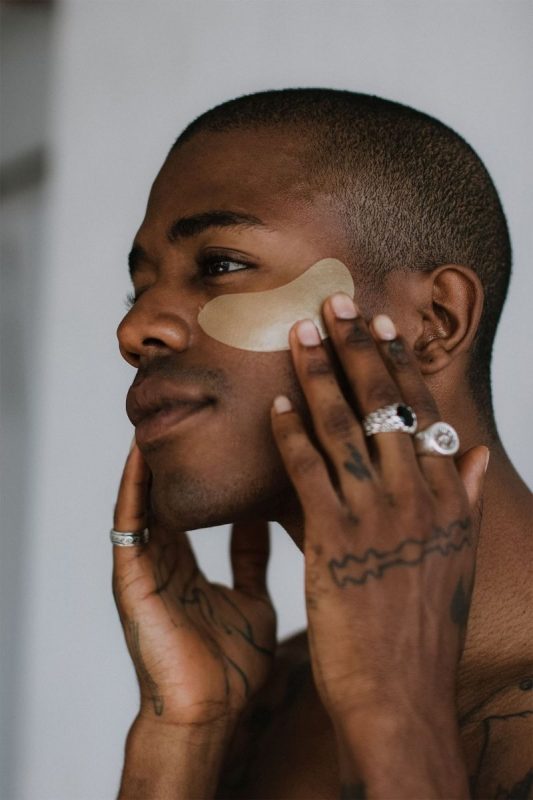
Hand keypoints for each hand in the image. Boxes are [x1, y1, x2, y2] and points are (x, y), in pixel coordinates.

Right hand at [111, 443, 275, 733]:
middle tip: (189, 408)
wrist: (209, 716)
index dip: (207, 471)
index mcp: (187, 567)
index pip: (194, 507)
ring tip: (160, 415)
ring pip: (144, 500)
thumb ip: (253, 562)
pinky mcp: (131, 578)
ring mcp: (144, 568)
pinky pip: (129, 524)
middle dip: (175, 455)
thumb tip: (263, 524)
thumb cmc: (232, 669)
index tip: (225, 434)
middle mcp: (163, 561)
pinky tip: (140, 453)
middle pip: (166, 495)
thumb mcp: (253, 600)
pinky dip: (133, 487)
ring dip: (151, 459)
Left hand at [271, 297, 487, 728]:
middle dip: (354, 348)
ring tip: (298, 333)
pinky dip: (290, 432)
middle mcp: (417, 495)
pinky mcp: (335, 539)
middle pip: (382, 404)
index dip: (397, 363)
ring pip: (343, 425)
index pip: (420, 411)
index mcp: (446, 496)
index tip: (378, 325)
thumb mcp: (458, 558)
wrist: (402, 693)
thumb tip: (468, 450)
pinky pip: (309, 470)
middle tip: (332, 303)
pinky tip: (275, 403)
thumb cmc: (424, 626)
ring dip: (317, 373)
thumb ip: (463, 498)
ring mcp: (376, 515)